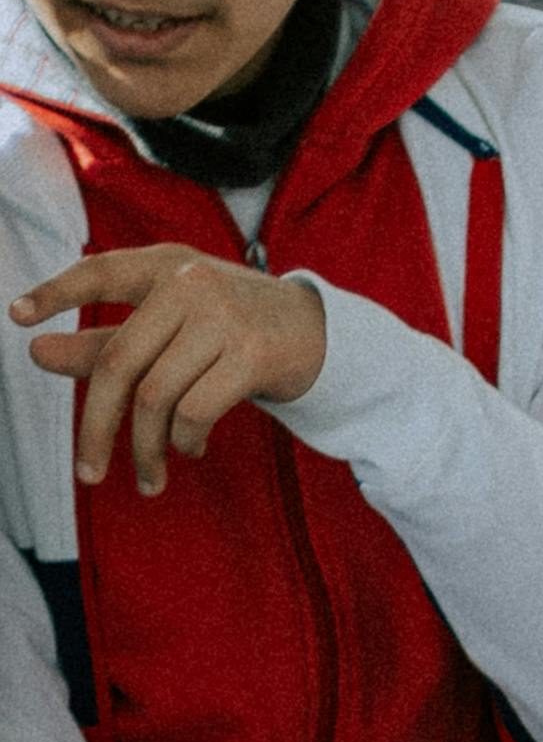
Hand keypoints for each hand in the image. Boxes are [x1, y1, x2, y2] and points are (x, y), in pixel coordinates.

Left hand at [13, 248, 326, 493]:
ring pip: (157, 396)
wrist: (315, 334)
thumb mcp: (167, 328)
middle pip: (119, 362)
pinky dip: (185, 441)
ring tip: (148, 475)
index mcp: (162, 266)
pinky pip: (196, 411)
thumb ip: (105, 341)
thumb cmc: (228, 329)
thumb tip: (36, 351)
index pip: (99, 274)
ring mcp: (222, 317)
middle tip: (87, 472)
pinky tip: (189, 449)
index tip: (17, 317)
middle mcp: (188, 284)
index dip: (57, 293)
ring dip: (147, 448)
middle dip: (97, 426)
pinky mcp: (252, 353)